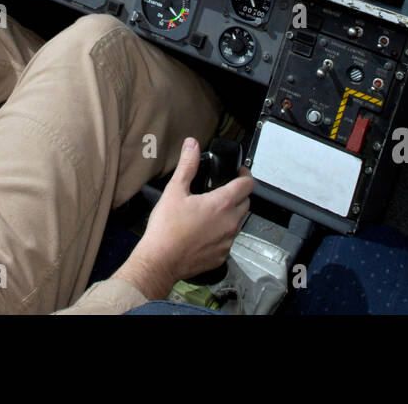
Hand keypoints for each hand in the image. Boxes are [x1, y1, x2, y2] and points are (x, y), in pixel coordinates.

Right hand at [115, 137, 252, 298]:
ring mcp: (227, 241)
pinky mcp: (221, 256)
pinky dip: (221, 233)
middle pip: (245, 202)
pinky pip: (228, 240)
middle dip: (238, 194)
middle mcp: (230, 223)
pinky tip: (205, 231)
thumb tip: (192, 145)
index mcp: (222, 204)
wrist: (160, 261)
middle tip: (222, 189)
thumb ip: (187, 165)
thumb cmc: (166, 228)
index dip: (245, 175)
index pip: (248, 185)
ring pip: (237, 222)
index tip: (238, 172)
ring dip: (230, 214)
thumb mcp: (175, 190)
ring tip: (211, 211)